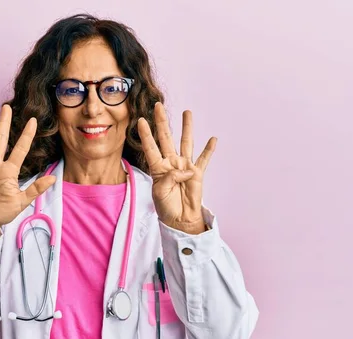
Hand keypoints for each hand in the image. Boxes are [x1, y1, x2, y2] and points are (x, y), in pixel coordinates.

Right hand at [0, 105, 55, 232]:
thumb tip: (53, 180)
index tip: (33, 121)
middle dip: (4, 124)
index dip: (27, 135)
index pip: (20, 149)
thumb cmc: (3, 212)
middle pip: (0, 140)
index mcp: (9, 171)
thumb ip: (35, 189)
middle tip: (7, 107)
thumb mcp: (21, 201)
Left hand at [138, 103, 216, 234]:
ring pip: (186, 142)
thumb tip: (185, 169)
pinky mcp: (197, 173)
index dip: (145, 134)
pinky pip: (204, 159)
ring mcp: (184, 166)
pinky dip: (209, 149)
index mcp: (158, 167)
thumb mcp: (160, 192)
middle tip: (158, 106)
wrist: (180, 219)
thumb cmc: (166, 207)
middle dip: (162, 122)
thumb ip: (170, 178)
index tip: (140, 120)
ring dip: (187, 127)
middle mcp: (170, 163)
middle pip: (166, 138)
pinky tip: (213, 139)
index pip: (150, 147)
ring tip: (187, 112)